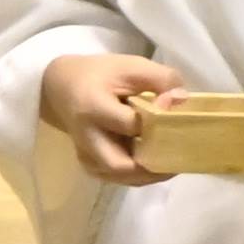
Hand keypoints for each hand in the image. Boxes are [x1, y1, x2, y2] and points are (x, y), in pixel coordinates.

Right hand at [42, 51, 187, 186]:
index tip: (176, 113)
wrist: (62, 87)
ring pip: (119, 177)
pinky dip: (139, 175)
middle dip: (152, 166)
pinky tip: (155, 162)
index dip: (157, 122)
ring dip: (148, 175)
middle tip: (178, 156)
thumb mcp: (131, 66)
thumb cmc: (99, 74)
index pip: (130, 125)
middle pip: (119, 165)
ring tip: (172, 161)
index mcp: (92, 108)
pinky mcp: (89, 163)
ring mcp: (86, 154)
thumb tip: (181, 101)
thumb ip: (161, 79)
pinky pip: (117, 177)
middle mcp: (86, 137)